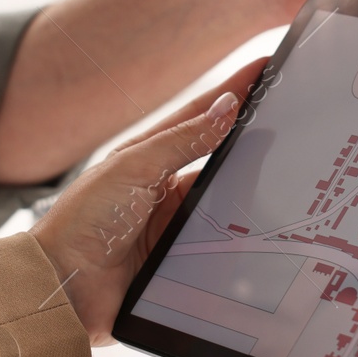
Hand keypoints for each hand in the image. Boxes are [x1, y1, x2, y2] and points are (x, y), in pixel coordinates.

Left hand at [30, 61, 266, 344]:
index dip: (234, 92)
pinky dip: (242, 236)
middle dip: (253, 143)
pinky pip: (223, 243)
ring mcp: (176, 223)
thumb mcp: (133, 168)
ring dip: (251, 193)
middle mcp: (166, 187)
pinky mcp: (184, 258)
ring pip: (227, 202)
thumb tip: (226, 106)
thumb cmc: (84, 221)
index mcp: (150, 156)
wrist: (64, 287)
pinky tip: (267, 228)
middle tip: (293, 121)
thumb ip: (182, 139)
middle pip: (221, 160)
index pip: (202, 116)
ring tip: (293, 172)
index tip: (267, 69)